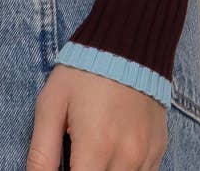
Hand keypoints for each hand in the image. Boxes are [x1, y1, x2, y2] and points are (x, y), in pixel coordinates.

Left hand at [27, 63, 167, 170]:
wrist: (126, 41)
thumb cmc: (83, 71)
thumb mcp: (51, 105)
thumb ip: (41, 154)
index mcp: (96, 147)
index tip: (66, 167)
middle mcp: (126, 157)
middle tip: (76, 158)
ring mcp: (146, 154)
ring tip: (93, 154)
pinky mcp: (158, 149)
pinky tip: (112, 152)